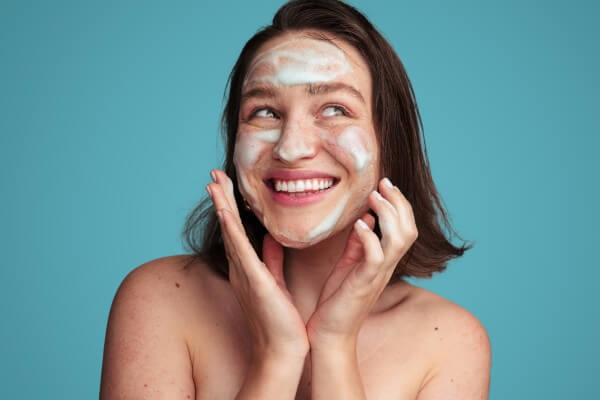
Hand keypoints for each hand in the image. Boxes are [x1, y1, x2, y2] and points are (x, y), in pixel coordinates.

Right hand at [207, 170, 308, 360]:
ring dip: (222, 206)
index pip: (237, 230)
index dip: (230, 206)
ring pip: (231, 233)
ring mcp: (244, 273)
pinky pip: (241, 251)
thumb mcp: (274, 280)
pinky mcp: (254, 281)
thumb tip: (272, 237)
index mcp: (246, 267)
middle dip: (221, 199)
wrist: (282, 349)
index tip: (226, 184)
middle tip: (214, 174)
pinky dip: (232, 230)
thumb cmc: (279, 318)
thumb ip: (271, 258)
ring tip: (214, 183)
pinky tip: (226, 212)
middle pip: (228, 226)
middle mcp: (240, 267)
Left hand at [306, 177, 417, 348]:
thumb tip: (363, 218)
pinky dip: (369, 236)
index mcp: (384, 260)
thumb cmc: (338, 299)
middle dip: (399, 202)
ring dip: (388, 214)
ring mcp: (377, 275)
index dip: (399, 204)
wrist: (330, 332)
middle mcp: (387, 266)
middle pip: (409, 229)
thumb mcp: (349, 264)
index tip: (384, 184)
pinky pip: (376, 257)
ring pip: (399, 240)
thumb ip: (358, 243)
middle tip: (383, 183)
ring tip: (373, 197)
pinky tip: (359, 224)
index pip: (404, 227)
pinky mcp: (364, 283)